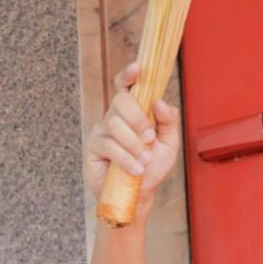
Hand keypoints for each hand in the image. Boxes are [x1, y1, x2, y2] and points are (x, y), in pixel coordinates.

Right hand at [86, 62, 181, 212]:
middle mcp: (116, 116)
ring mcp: (102, 131)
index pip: (126, 87)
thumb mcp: (169, 144)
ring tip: (144, 161)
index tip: (138, 69)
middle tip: (149, 138)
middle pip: (120, 101)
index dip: (129, 75)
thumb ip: (168, 122)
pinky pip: (108, 146)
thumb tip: (159, 102)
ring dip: (133, 144)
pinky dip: (125, 158)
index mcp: (134, 111)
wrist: (139, 195)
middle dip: (137, 118)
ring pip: (114, 125)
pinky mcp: (93, 148)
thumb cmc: (153, 166)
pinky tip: (135, 170)